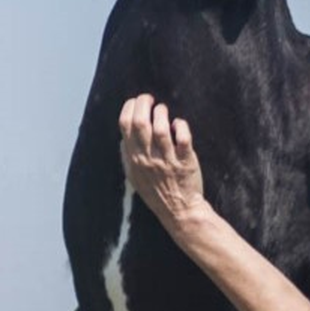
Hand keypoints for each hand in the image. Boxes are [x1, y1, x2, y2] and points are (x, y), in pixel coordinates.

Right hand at [119, 95, 209, 231]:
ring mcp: (167, 159)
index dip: (129, 107)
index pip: (125, 126)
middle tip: (149, 99)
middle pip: (140, 123)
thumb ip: (127, 156)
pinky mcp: (185, 161)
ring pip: (160, 128)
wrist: (179, 211)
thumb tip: (124, 136)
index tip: (135, 102)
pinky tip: (178, 124)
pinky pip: (182, 138)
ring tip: (162, 110)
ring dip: (161, 113)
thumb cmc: (156, 192)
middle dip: (143, 103)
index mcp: (134, 159)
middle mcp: (148, 158)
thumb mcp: (134, 177)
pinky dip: (180, 126)